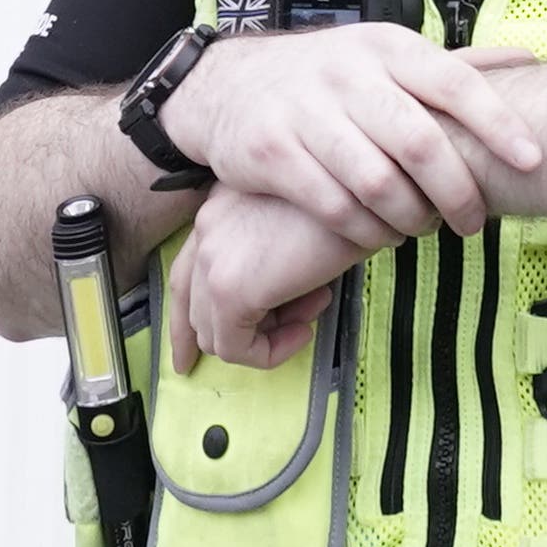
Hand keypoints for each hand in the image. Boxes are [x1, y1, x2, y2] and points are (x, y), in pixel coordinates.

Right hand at [161, 21, 541, 250]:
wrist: (227, 84)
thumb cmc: (325, 75)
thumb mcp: (384, 56)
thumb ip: (451, 66)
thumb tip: (525, 60)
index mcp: (386, 48)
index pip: (454, 83)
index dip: (498, 123)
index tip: (532, 160)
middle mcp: (348, 75)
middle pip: (420, 142)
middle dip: (457, 192)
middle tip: (473, 221)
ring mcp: (306, 113)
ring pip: (377, 182)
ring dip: (410, 218)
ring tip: (423, 227)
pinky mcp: (271, 154)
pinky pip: (333, 206)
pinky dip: (365, 231)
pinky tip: (378, 234)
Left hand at [163, 186, 360, 376]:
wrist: (361, 191)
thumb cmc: (348, 201)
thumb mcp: (299, 221)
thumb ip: (272, 254)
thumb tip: (279, 297)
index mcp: (220, 208)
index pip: (186, 275)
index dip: (187, 321)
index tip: (193, 356)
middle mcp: (205, 230)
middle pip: (192, 308)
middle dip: (236, 332)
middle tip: (295, 323)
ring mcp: (211, 260)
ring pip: (213, 333)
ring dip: (262, 336)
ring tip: (309, 316)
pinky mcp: (229, 290)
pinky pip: (235, 349)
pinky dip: (269, 352)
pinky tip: (305, 331)